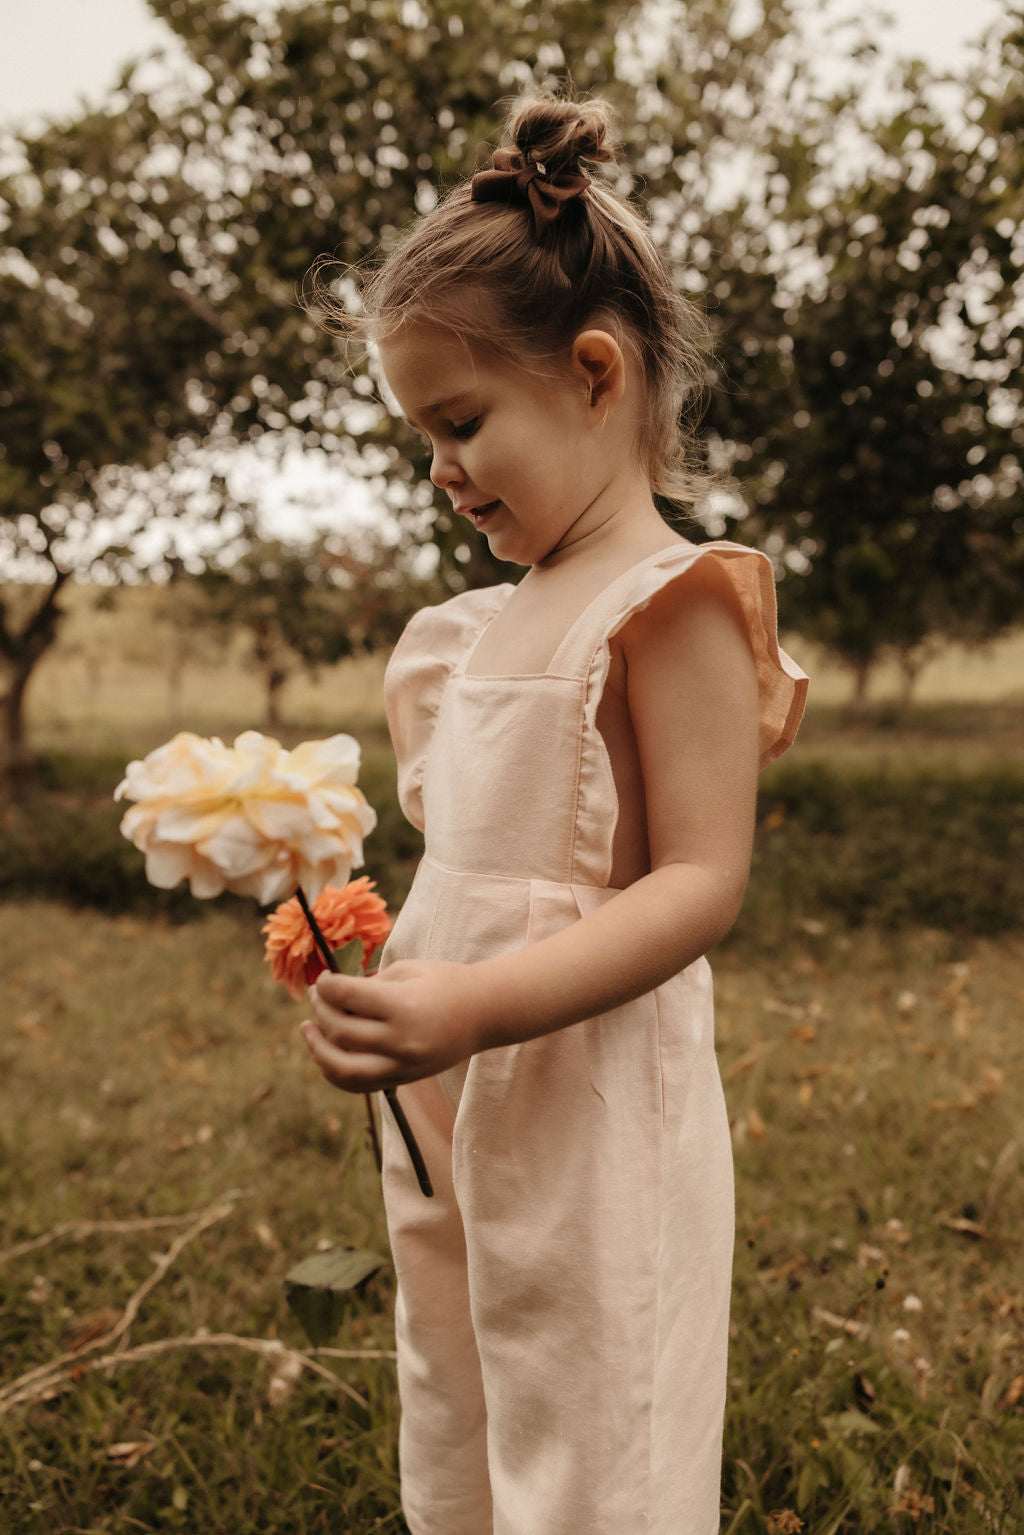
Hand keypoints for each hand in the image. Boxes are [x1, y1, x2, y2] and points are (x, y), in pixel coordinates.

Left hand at [299, 959, 487, 1092]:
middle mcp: (401, 1041)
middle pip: (340, 1031)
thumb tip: (330, 994)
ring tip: (308, 1031)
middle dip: (320, 1009)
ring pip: (343, 1068)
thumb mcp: (408, 970)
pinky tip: (326, 1053)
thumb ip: (368, 984)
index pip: (345, 996)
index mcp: (403, 1006)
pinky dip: (335, 1071)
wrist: (485, 1013)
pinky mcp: (404, 1079)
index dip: (325, 985)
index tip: (322, 979)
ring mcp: (402, 1066)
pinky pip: (359, 1084)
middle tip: (317, 995)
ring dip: (318, 1049)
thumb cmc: (446, 982)